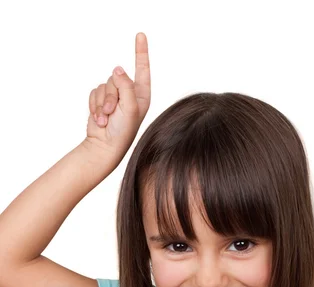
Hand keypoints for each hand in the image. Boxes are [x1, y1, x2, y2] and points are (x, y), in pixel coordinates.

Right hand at [83, 32, 150, 165]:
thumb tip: (118, 69)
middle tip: (111, 112)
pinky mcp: (101, 101)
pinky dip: (94, 105)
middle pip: (116, 78)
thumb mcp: (130, 107)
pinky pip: (94, 92)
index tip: (140, 35)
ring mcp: (114, 98)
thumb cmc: (122, 132)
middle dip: (110, 95)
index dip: (141, 52)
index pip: (142, 69)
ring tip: (105, 119)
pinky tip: (99, 119)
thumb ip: (126, 85)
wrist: (104, 147)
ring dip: (101, 103)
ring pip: (104, 85)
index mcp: (141, 95)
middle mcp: (129, 94)